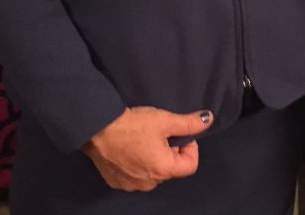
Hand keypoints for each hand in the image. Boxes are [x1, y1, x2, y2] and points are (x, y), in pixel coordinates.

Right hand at [81, 106, 213, 191]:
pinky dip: (138, 164)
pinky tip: (130, 148)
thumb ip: (189, 123)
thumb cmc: (132, 125)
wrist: (96, 129)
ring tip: (143, 139)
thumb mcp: (164, 120)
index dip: (190, 148)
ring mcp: (131, 185)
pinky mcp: (116, 182)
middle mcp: (149, 183)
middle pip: (171, 169)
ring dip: (154, 158)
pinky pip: (135, 176)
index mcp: (164, 170)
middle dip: (171, 151)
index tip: (179, 134)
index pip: (190, 165)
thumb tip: (208, 120)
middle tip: (160, 133)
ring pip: (153, 173)